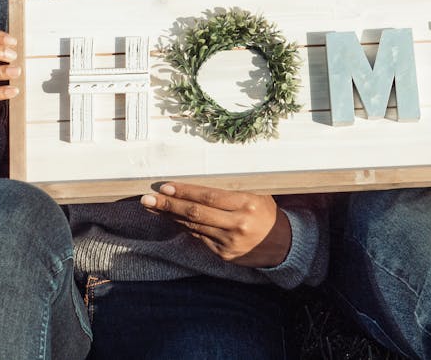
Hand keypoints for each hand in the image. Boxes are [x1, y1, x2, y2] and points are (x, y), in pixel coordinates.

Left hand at [140, 183, 291, 267]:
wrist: (282, 244)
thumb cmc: (267, 212)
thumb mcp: (258, 193)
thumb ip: (233, 187)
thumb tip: (201, 177)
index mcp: (246, 203)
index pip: (209, 196)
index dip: (185, 192)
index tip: (166, 187)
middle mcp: (237, 223)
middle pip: (196, 213)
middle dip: (169, 205)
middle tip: (148, 198)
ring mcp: (229, 241)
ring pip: (193, 226)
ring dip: (170, 217)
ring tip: (151, 207)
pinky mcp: (223, 254)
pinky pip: (199, 237)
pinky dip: (183, 227)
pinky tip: (170, 219)